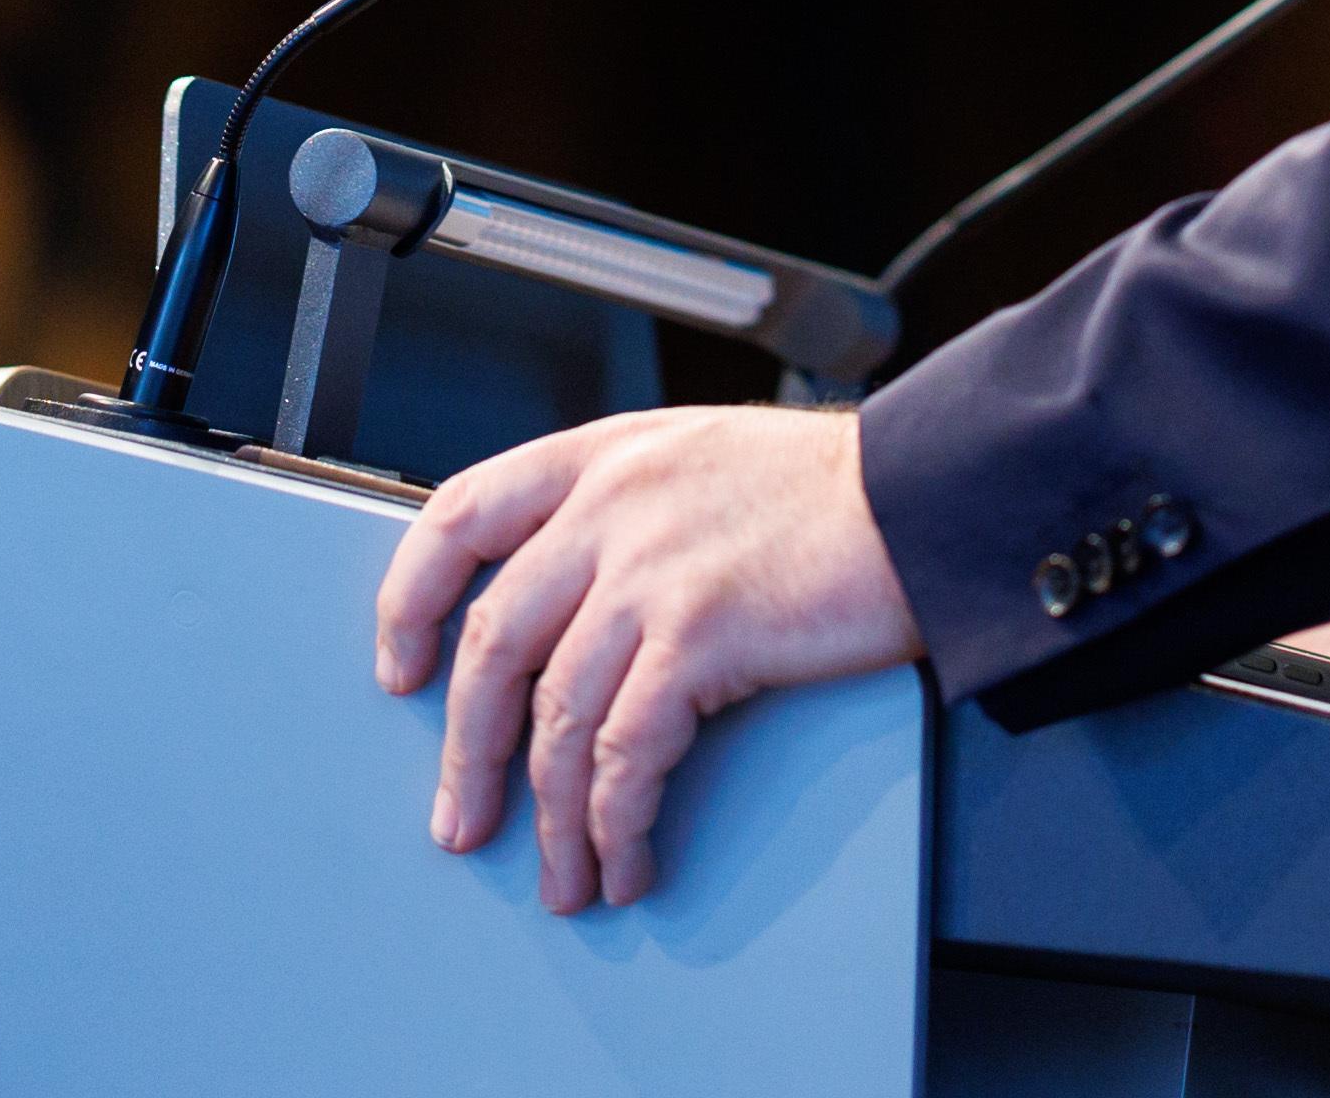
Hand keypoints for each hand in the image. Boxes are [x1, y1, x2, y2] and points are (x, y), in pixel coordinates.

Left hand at [372, 403, 923, 910]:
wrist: (930, 495)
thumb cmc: (838, 488)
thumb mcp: (704, 459)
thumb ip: (631, 509)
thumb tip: (580, 607)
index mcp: (603, 454)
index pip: (461, 515)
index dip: (411, 597)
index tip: (399, 668)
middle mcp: (611, 505)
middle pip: (494, 641)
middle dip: (467, 749)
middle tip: (463, 819)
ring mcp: (651, 569)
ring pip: (554, 717)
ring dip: (549, 817)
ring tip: (563, 874)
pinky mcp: (700, 634)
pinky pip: (625, 754)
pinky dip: (617, 821)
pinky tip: (626, 856)